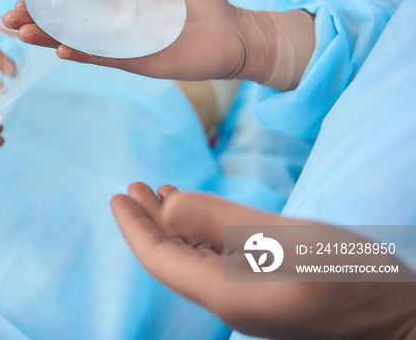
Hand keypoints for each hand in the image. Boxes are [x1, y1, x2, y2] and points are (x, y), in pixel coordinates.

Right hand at [3, 0, 314, 89]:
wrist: (237, 34)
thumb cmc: (205, 7)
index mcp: (124, 15)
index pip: (80, 7)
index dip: (53, 2)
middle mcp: (121, 35)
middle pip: (73, 28)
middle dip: (41, 22)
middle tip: (9, 19)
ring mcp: (131, 50)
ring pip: (83, 44)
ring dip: (54, 39)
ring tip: (25, 33)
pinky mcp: (146, 63)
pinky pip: (111, 59)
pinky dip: (87, 53)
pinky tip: (64, 50)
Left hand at [111, 183, 415, 338]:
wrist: (396, 319)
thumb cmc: (348, 277)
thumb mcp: (285, 241)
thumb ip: (222, 222)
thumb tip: (168, 206)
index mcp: (223, 292)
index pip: (160, 259)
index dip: (135, 227)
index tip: (118, 196)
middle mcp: (227, 298)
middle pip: (173, 256)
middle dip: (149, 220)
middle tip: (133, 186)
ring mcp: (247, 296)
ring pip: (195, 255)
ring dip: (174, 222)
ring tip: (159, 189)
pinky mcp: (266, 289)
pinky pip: (219, 258)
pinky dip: (203, 231)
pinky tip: (201, 212)